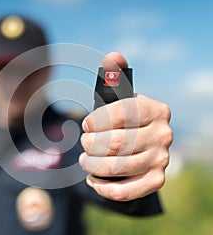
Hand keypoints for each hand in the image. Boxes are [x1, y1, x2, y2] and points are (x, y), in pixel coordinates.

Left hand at [79, 52, 172, 200]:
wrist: (138, 146)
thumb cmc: (122, 120)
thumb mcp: (117, 98)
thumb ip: (114, 77)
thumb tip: (114, 56)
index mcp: (156, 110)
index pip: (122, 113)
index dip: (96, 120)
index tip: (86, 125)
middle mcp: (164, 135)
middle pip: (117, 142)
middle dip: (91, 144)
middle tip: (84, 143)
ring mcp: (162, 160)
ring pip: (118, 167)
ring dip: (92, 164)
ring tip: (85, 160)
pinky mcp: (155, 181)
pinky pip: (126, 191)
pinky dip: (103, 188)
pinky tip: (93, 180)